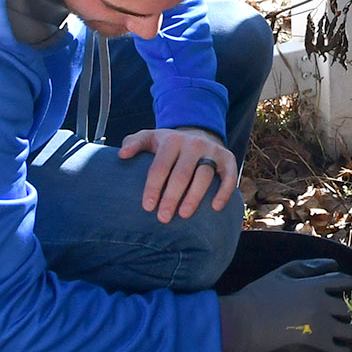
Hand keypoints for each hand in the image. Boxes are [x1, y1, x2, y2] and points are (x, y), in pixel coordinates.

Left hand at [121, 126, 239, 222]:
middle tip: (163, 218)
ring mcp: (212, 151)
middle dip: (172, 197)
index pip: (160, 166)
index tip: (147, 207)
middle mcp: (193, 144)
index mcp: (172, 140)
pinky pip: (229, 176)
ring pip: (204, 175)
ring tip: (184, 215)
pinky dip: (225, 191)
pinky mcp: (228, 158)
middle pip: (182, 173)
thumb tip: (122, 155)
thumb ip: (133, 143)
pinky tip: (215, 207)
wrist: (199, 134)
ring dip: (194, 196)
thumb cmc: (168, 145)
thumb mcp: (149, 138)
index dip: (153, 187)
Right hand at [218, 259, 351, 351]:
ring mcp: (320, 327)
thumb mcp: (284, 273)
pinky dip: (342, 351)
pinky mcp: (313, 347)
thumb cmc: (258, 295)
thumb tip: (335, 264)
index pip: (348, 283)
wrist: (240, 322)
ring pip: (351, 332)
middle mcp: (322, 305)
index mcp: (316, 285)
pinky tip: (339, 349)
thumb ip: (311, 267)